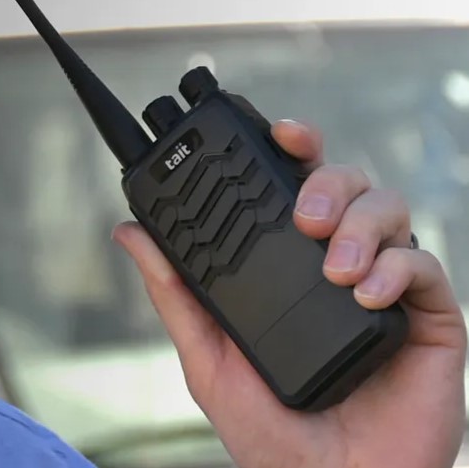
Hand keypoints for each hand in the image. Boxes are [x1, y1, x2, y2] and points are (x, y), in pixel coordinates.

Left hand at [112, 119, 466, 467]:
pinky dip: (397, 267)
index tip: (275, 129)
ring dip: (360, 223)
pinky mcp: (430, 320)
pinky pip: (426, 265)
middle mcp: (339, 265)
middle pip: (347, 184)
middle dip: (327, 180)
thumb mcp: (207, 354)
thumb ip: (174, 291)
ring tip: (332, 267)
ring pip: (390, 209)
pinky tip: (363, 293)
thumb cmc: (269, 431)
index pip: (294, 189)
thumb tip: (130, 233)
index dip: (292, 149)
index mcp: (290, 268)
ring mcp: (386, 288)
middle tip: (303, 215)